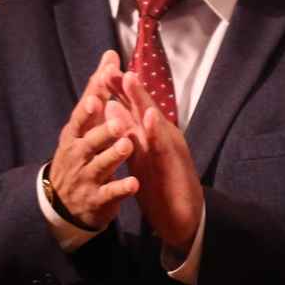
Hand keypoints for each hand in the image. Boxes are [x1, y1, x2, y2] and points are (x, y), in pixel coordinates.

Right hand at [47, 50, 139, 228]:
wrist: (63, 203)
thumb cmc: (80, 153)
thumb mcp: (85, 124)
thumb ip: (98, 91)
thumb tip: (110, 56)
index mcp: (75, 135)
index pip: (82, 117)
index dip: (89, 107)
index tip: (98, 96)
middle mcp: (77, 154)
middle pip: (88, 141)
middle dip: (102, 131)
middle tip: (118, 122)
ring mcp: (86, 177)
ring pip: (100, 165)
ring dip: (113, 155)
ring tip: (128, 144)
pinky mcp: (96, 199)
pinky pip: (110, 193)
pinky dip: (121, 188)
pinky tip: (135, 183)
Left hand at [105, 71, 203, 252]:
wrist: (182, 218)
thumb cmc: (162, 187)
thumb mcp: (140, 158)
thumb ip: (129, 133)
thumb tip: (112, 107)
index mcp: (150, 137)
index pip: (133, 109)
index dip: (118, 91)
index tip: (101, 72)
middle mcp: (162, 138)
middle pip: (143, 107)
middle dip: (128, 87)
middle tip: (112, 66)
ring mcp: (170, 150)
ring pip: (154, 121)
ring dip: (143, 100)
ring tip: (130, 79)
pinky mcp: (176, 165)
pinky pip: (164, 146)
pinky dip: (157, 130)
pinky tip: (150, 116)